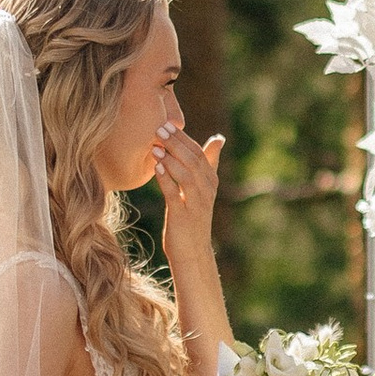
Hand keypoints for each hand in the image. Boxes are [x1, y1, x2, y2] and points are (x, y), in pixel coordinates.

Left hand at [154, 124, 222, 254]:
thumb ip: (210, 164)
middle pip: (193, 160)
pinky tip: (156, 167)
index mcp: (210, 181)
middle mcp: (207, 190)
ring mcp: (196, 204)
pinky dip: (166, 179)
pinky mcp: (183, 216)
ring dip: (170, 158)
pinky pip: (174, 194)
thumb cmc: (194, 217)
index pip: (198, 153)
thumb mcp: (203, 189)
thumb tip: (219, 138)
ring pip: (186, 175)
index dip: (183, 137)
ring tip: (155, 146)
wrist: (193, 252)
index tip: (167, 123)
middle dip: (176, 143)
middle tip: (159, 128)